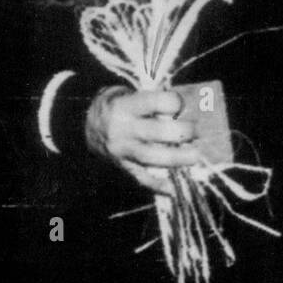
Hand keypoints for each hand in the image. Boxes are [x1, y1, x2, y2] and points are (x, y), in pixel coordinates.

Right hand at [85, 86, 200, 195]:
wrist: (86, 122)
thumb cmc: (120, 104)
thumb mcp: (132, 94)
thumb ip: (156, 102)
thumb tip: (188, 111)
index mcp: (126, 105)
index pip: (157, 102)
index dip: (175, 102)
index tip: (182, 105)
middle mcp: (123, 128)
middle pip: (158, 131)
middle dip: (183, 132)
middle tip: (196, 132)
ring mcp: (122, 150)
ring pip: (152, 157)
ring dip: (178, 159)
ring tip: (195, 156)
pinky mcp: (122, 166)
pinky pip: (141, 178)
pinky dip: (158, 185)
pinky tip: (174, 188)